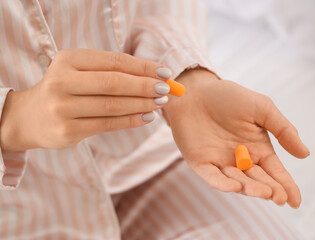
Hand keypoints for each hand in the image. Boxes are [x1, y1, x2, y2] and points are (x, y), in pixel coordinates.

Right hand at [1, 49, 171, 151]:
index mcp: (68, 59)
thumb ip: (112, 72)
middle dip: (146, 86)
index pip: (114, 61)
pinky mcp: (67, 130)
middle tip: (167, 89)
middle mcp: (62, 81)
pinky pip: (107, 124)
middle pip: (114, 82)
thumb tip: (155, 76)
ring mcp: (63, 107)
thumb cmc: (65, 90)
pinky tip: (147, 117)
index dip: (143, 67)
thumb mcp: (81, 72)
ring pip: (112, 105)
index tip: (166, 73)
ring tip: (161, 103)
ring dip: (142, 104)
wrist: (30, 118)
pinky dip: (131, 120)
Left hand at [164, 69, 309, 207]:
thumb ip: (283, 130)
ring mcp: (221, 162)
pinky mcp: (201, 163)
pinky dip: (222, 183)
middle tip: (278, 197)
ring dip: (249, 188)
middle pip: (258, 180)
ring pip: (237, 181)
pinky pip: (213, 177)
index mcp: (258, 148)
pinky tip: (234, 186)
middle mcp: (241, 159)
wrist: (195, 91)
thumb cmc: (228, 97)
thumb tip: (305, 154)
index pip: (275, 172)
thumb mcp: (262, 108)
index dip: (286, 186)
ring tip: (263, 192)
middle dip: (269, 190)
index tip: (296, 201)